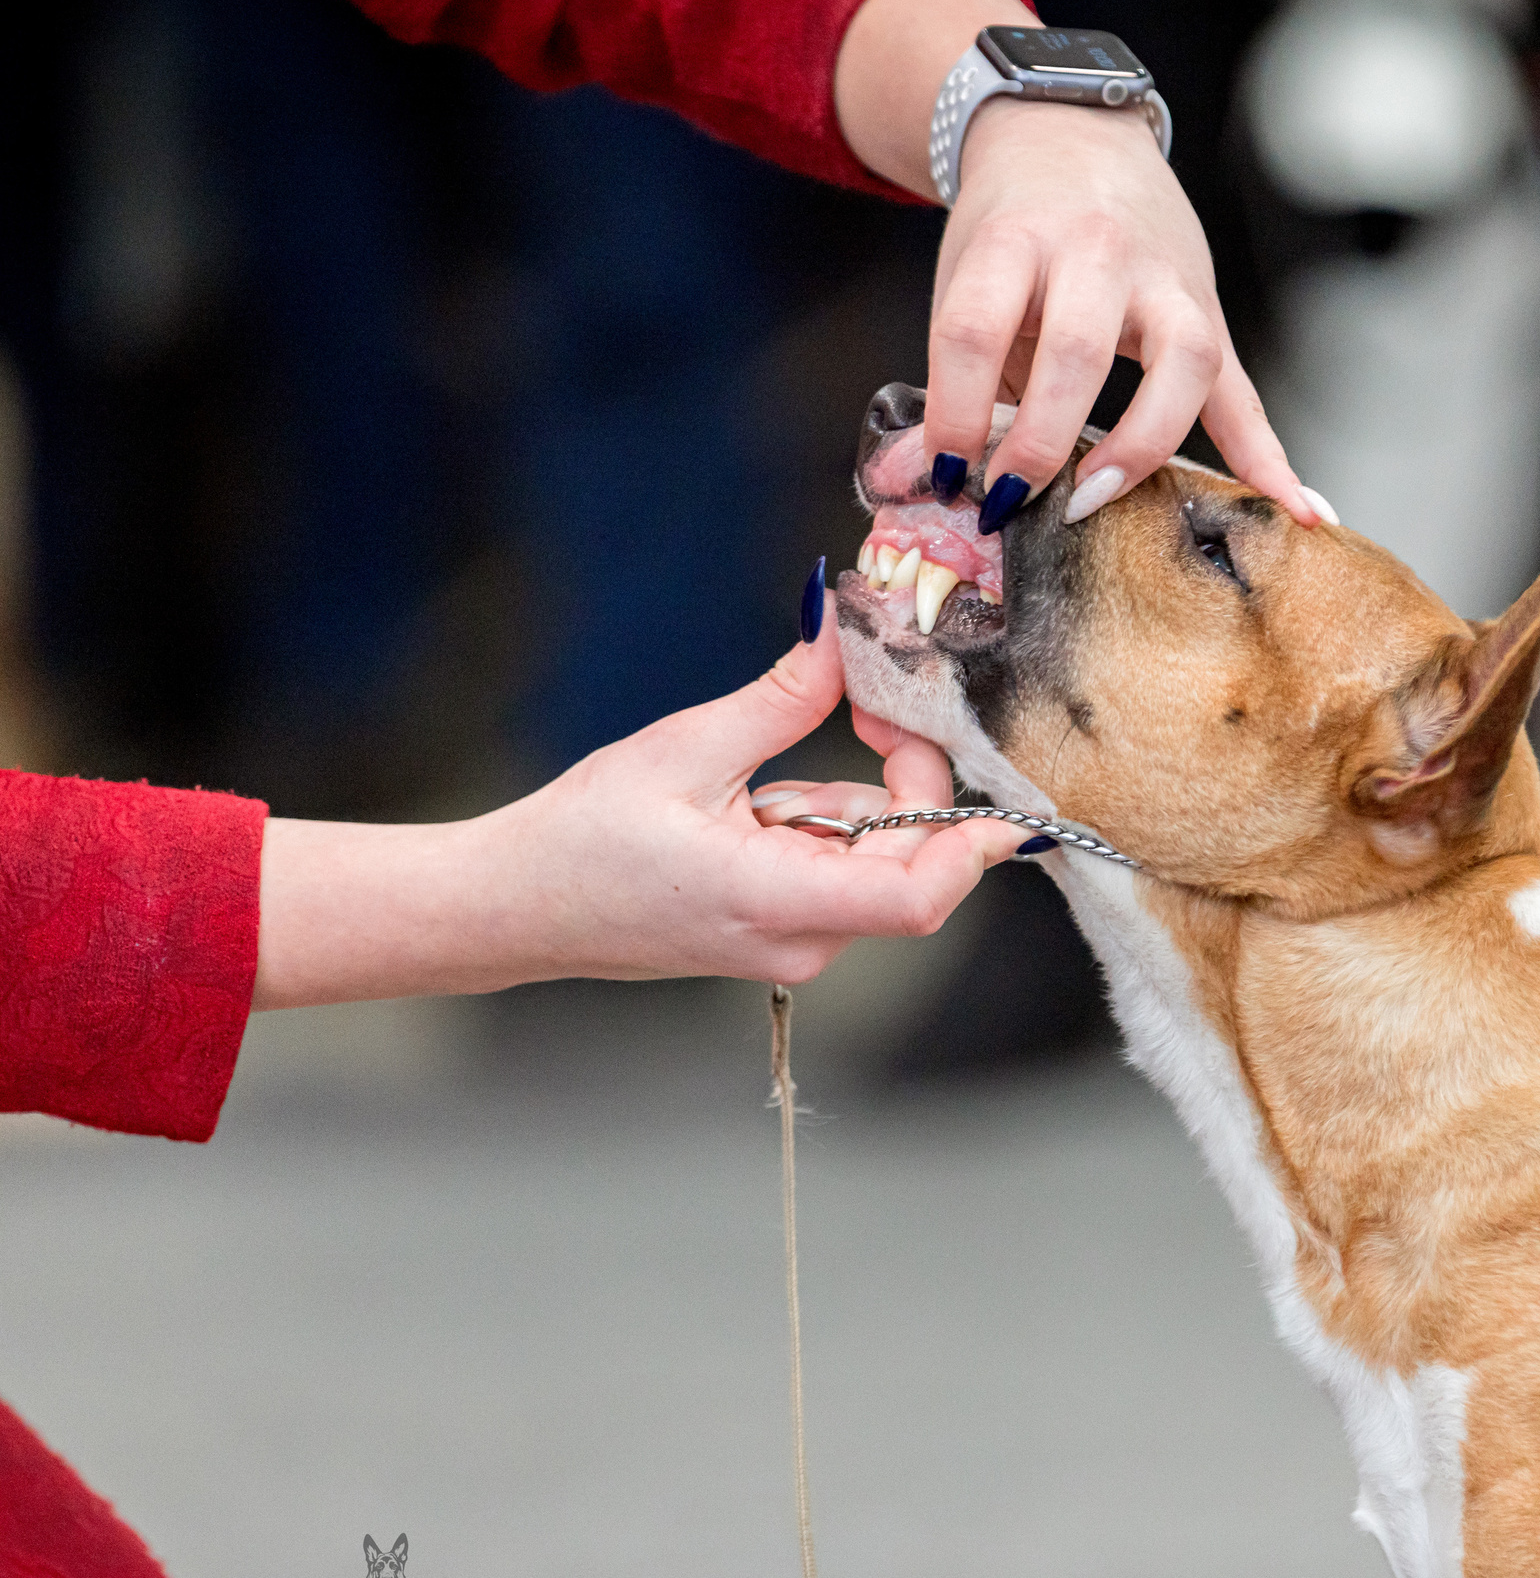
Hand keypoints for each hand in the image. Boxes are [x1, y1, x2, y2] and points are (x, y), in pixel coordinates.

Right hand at [251, 637, 1025, 1008]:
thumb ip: (783, 698)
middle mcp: (802, 941)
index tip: (985, 777)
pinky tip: (755, 806)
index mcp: (777, 904)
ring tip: (756, 782)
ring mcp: (794, 945)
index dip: (971, 844)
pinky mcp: (784, 934)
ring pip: (874, 858)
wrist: (516, 905)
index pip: (918, 898)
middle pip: (909, 860)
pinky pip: (842, 869)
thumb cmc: (584, 841)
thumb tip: (844, 632)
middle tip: (861, 702)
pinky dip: (822, 824)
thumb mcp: (687, 750)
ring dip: (847, 802)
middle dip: (900, 778)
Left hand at [832, 0, 1320, 525]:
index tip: (948, 472)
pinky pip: (1244, 394)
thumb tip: (911, 481)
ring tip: (1098, 495)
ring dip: (1143, 444)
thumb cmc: (1016, 226)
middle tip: (1013, 498)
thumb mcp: (967, 283)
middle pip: (1078, 350)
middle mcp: (1097, 251)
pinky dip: (1269, 458)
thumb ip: (951, 384)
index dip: (957, 411)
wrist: (1075, 137)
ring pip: (1181, 363)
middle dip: (1042, 441)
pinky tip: (1293, 510)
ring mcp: (1167, 280)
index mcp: (1017, 238)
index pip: (978, 328)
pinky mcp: (1210, 315)